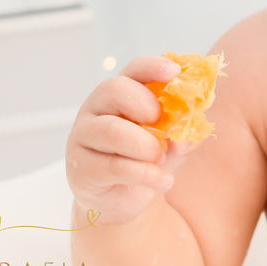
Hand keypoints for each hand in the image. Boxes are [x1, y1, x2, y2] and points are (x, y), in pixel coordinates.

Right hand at [65, 55, 195, 224]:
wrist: (123, 198)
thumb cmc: (147, 159)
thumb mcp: (172, 141)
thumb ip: (183, 131)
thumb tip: (185, 136)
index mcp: (120, 93)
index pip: (134, 69)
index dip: (153, 66)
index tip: (176, 72)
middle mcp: (96, 108)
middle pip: (113, 89)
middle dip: (145, 104)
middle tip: (160, 123)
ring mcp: (83, 137)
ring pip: (112, 131)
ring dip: (146, 146)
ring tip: (161, 158)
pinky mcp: (81, 168)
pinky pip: (113, 166)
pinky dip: (146, 175)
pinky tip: (163, 181)